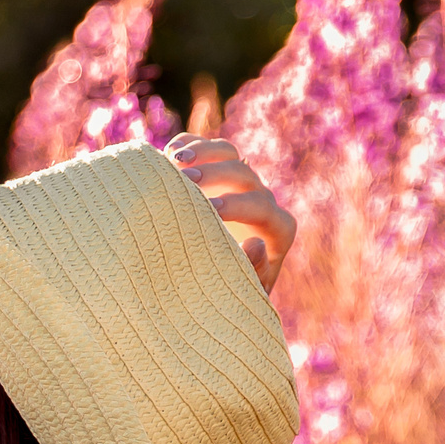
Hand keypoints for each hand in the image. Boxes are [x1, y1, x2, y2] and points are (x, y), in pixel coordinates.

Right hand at [167, 134, 297, 291]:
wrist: (209, 290)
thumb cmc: (226, 297)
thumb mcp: (240, 293)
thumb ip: (250, 272)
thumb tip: (255, 241)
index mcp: (277, 231)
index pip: (263, 209)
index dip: (238, 206)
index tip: (209, 211)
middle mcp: (262, 202)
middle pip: (245, 175)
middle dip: (216, 176)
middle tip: (187, 182)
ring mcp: (239, 185)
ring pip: (229, 154)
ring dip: (202, 153)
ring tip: (173, 161)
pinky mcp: (216, 174)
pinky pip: (207, 149)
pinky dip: (189, 146)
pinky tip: (168, 154)